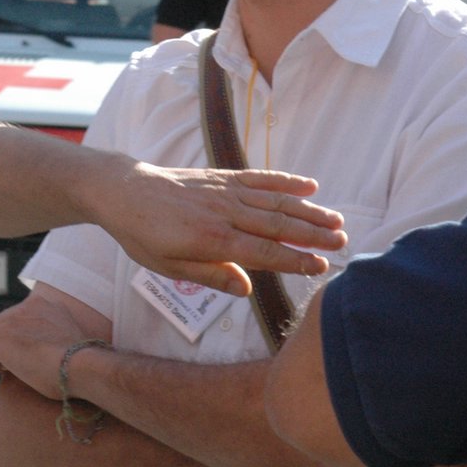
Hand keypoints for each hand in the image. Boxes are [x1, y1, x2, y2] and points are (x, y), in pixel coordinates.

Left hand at [0, 293, 96, 393]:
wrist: (83, 367)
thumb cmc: (82, 369)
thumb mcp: (69, 352)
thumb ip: (53, 347)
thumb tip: (42, 361)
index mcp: (49, 307)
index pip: (20, 318)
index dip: (14, 339)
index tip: (16, 362)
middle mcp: (30, 306)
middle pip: (1, 323)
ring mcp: (14, 318)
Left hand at [97, 165, 345, 295]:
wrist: (124, 192)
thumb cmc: (144, 235)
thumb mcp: (168, 267)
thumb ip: (210, 276)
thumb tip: (246, 289)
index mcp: (212, 240)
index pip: (264, 252)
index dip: (295, 260)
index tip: (322, 266)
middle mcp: (224, 212)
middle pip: (278, 225)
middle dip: (313, 234)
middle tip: (343, 242)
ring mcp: (225, 191)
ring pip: (275, 201)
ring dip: (309, 210)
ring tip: (336, 219)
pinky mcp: (222, 177)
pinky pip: (259, 178)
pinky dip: (285, 181)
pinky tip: (309, 184)